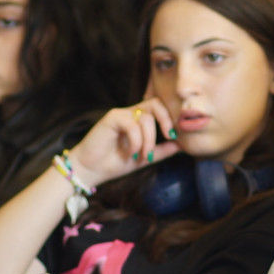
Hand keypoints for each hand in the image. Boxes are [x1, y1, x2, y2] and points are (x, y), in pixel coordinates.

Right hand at [65, 99, 180, 186]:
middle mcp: (131, 114)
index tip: (175, 136)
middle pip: (156, 103)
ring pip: (146, 118)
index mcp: (139, 120)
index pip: (160, 108)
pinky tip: (130, 153)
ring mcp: (121, 115)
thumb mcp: (145, 158)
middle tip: (170, 136)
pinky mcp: (111, 118)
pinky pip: (132, 124)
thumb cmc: (115, 163)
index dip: (170, 118)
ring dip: (149, 141)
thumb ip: (162, 151)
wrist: (91, 170)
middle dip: (166, 120)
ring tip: (142, 156)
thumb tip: (182, 145)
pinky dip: (136, 141)